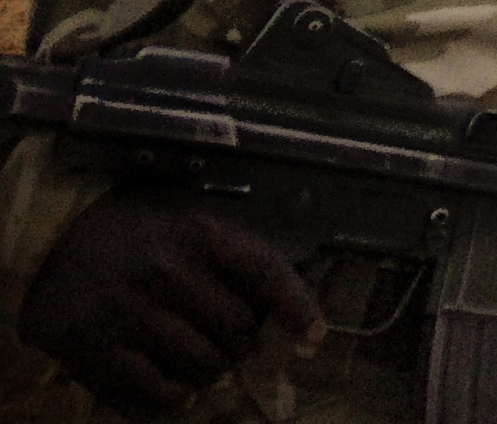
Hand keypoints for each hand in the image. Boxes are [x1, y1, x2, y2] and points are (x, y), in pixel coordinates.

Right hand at [21, 185, 325, 418]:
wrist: (53, 239)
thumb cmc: (137, 236)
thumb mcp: (190, 228)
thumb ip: (234, 261)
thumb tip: (283, 312)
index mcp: (197, 233)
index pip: (265, 271)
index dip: (298, 306)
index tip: (315, 337)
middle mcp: (164, 268)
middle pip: (239, 328)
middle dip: (242, 343)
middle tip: (229, 344)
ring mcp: (126, 307)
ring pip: (205, 363)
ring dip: (213, 371)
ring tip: (203, 363)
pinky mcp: (91, 343)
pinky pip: (158, 389)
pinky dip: (176, 396)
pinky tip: (177, 388)